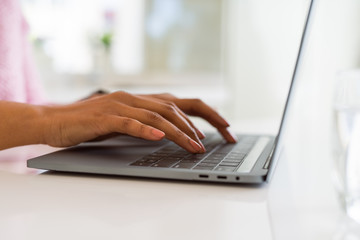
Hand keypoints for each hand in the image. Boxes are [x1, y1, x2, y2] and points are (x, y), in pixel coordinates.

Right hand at [0, 91, 235, 151]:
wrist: (56, 120)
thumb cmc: (90, 123)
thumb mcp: (123, 120)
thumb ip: (144, 121)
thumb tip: (168, 132)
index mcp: (140, 99)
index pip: (179, 103)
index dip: (203, 114)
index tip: (222, 127)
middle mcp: (133, 98)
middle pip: (173, 108)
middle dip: (197, 125)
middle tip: (214, 140)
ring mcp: (119, 106)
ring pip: (156, 116)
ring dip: (178, 132)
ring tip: (193, 146)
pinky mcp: (104, 117)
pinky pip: (129, 122)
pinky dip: (145, 129)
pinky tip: (158, 136)